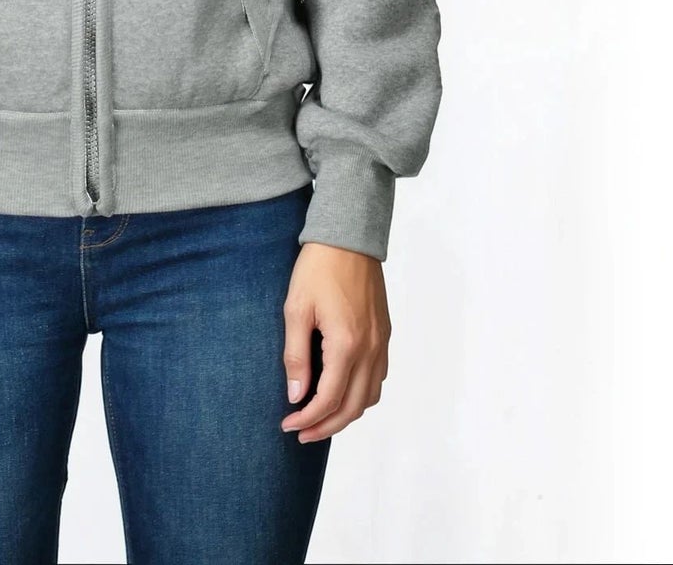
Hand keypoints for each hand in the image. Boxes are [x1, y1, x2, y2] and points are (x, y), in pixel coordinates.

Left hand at [281, 241, 390, 443]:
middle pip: (352, 408)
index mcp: (347, 345)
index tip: (287, 424)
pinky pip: (378, 379)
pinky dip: (360, 395)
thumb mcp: (295, 309)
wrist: (348, 239)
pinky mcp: (384, 335)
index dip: (307, 419)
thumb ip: (296, 356)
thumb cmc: (317, 269)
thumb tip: (295, 396)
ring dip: (345, 414)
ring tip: (319, 418)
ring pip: (369, 397)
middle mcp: (370, 350)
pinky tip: (341, 391)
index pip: (328, 400)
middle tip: (301, 433)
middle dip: (326, 427)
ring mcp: (381, 344)